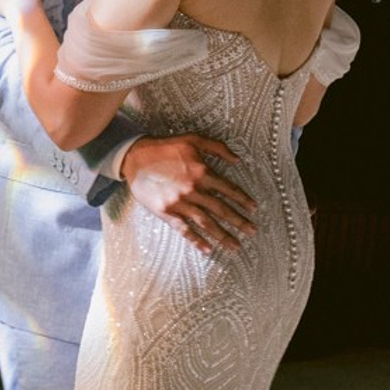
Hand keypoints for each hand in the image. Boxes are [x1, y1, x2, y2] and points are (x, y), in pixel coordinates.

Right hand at [122, 135, 257, 253]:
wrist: (136, 157)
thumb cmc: (167, 147)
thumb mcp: (194, 140)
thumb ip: (218, 148)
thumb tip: (237, 159)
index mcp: (202, 172)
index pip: (228, 190)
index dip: (243, 200)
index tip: (254, 209)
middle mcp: (194, 190)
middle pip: (221, 210)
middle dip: (239, 222)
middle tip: (252, 232)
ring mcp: (180, 203)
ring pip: (206, 223)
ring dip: (223, 236)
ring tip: (236, 246)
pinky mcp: (167, 213)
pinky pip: (185, 230)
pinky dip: (197, 241)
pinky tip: (208, 249)